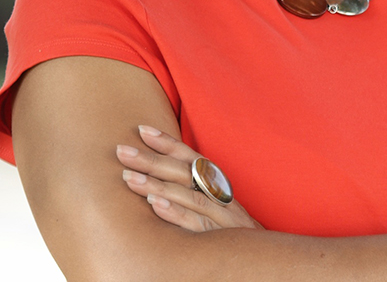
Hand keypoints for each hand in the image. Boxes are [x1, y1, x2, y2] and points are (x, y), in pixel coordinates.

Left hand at [116, 125, 262, 231]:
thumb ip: (194, 189)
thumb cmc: (233, 230)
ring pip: (187, 195)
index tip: (142, 129)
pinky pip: (195, 224)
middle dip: (151, 159)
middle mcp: (218, 194)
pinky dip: (176, 213)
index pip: (190, 156)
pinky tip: (154, 206)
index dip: (167, 142)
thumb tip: (158, 178)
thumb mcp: (217, 204)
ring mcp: (220, 215)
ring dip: (156, 185)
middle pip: (183, 171)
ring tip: (129, 177)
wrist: (264, 257)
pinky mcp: (219, 238)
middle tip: (122, 151)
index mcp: (216, 183)